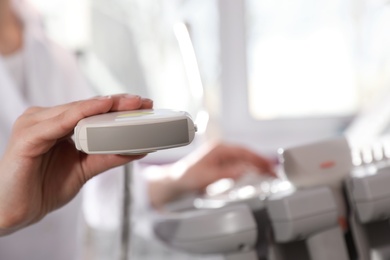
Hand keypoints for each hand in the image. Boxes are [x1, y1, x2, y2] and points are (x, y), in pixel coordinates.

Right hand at [0, 94, 152, 234]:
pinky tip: (101, 108)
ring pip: (76, 111)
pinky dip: (82, 114)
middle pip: (87, 107)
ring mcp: (35, 124)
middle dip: (118, 104)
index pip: (92, 111)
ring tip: (131, 105)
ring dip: (105, 107)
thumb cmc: (42, 187)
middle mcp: (46, 119)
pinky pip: (59, 123)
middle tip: (143, 102)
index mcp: (57, 125)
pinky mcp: (28, 136)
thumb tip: (137, 149)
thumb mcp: (84, 169)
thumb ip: (107, 157)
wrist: (14, 212)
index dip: (118, 107)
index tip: (144, 106)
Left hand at [148, 142, 275, 207]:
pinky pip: (240, 166)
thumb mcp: (207, 177)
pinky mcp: (223, 165)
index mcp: (219, 149)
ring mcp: (223, 157)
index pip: (244, 151)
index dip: (258, 158)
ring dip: (257, 166)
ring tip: (270, 174)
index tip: (269, 165)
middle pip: (247, 155)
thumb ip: (225, 174)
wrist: (176, 181)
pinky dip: (250, 170)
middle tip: (275, 172)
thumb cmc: (187, 176)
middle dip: (262, 163)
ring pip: (245, 160)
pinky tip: (257, 175)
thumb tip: (242, 170)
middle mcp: (222, 151)